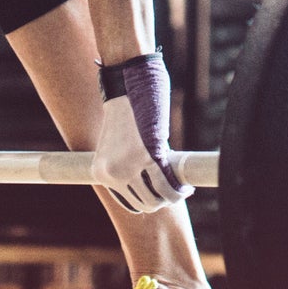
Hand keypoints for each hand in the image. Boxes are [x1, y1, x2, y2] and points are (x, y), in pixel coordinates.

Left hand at [93, 52, 190, 213]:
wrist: (126, 83)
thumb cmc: (126, 112)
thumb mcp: (119, 145)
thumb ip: (127, 166)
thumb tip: (150, 188)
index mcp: (100, 172)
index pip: (128, 202)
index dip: (149, 202)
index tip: (163, 197)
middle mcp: (111, 173)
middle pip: (144, 204)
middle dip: (163, 201)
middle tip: (176, 191)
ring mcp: (128, 166)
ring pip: (156, 199)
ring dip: (173, 198)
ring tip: (183, 190)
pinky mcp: (148, 155)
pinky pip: (167, 184)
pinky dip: (180, 190)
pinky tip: (187, 188)